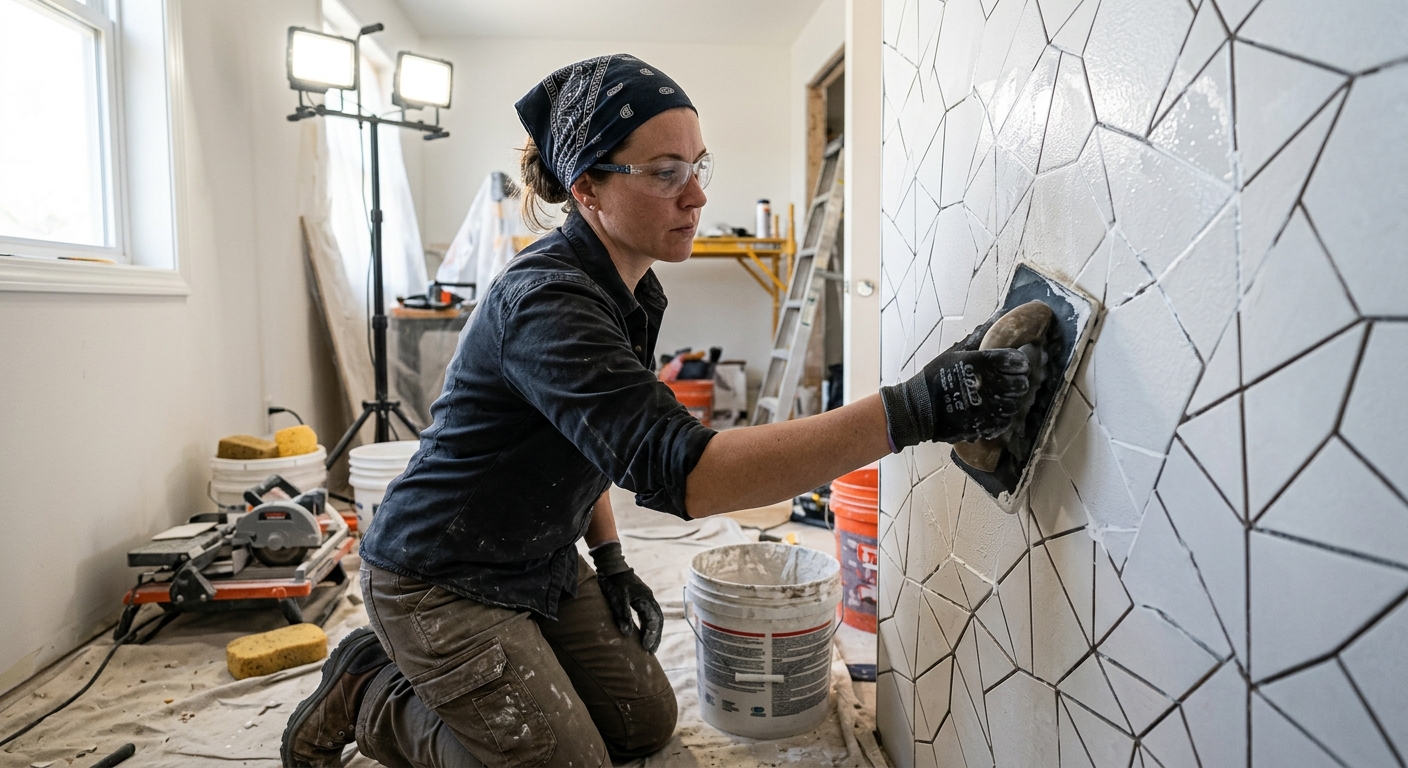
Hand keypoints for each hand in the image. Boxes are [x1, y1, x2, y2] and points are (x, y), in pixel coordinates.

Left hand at [589, 542, 662, 652]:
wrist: (611, 566)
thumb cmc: (613, 582)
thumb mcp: (617, 599)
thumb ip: (623, 615)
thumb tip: (627, 634)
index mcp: (646, 599)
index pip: (653, 620)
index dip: (651, 635)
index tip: (646, 647)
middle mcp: (649, 599)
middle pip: (658, 620)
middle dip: (655, 636)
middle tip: (651, 651)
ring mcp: (646, 598)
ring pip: (655, 618)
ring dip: (654, 632)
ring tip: (650, 646)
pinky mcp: (641, 599)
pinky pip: (649, 614)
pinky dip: (649, 625)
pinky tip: (645, 633)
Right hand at [879, 328, 1030, 448]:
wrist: (918, 408)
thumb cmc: (935, 377)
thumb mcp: (956, 352)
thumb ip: (981, 336)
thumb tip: (1001, 315)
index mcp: (982, 362)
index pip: (1018, 361)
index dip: (1019, 364)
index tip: (1013, 366)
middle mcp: (988, 384)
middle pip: (1021, 384)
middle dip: (1016, 383)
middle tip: (1005, 382)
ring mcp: (987, 407)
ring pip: (1015, 404)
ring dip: (1009, 400)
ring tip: (995, 398)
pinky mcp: (984, 425)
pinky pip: (1005, 422)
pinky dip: (1001, 417)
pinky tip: (990, 411)